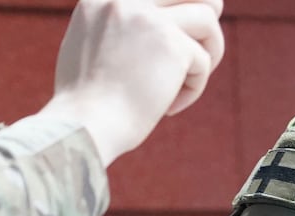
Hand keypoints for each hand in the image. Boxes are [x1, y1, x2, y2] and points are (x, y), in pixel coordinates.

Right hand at [37, 0, 225, 165]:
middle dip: (206, 16)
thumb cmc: (88, 103)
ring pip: (208, 16)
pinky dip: (192, 88)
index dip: (178, 9)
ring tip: (188, 80)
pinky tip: (169, 107)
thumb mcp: (90, 48)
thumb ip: (119, 28)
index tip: (181, 34)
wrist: (84, 126)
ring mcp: (149, 18)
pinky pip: (203, 60)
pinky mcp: (171, 44)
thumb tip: (159, 29)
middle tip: (201, 47)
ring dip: (210, 51)